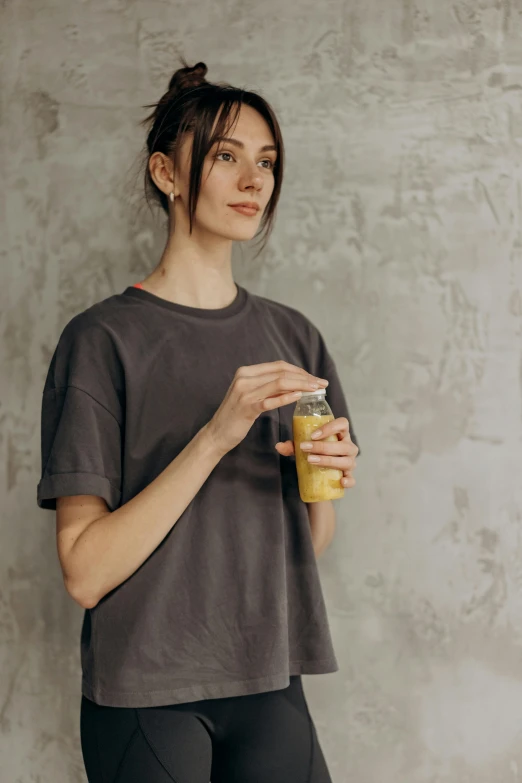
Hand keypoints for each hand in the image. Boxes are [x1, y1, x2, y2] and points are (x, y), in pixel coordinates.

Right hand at [207, 361, 329, 456]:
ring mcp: (244, 392)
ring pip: (279, 383)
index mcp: (246, 372)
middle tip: (321, 383)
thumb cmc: (236, 416)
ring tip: (315, 390)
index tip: (315, 378)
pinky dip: (286, 397)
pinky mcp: (246, 407)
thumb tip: (294, 384)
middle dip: (305, 377)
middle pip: (281, 372)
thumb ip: (268, 388)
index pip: (278, 366)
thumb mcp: (251, 396)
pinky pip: (270, 400)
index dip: (299, 370)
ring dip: (301, 385)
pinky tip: (299, 397)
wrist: (217, 433)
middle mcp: (245, 378)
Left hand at [275, 416, 357, 487]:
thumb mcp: (304, 447)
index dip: (330, 427)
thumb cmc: (316, 453)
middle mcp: (349, 447)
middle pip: (343, 445)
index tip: (313, 435)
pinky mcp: (349, 476)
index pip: (342, 424)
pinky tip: (340, 481)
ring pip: (346, 461)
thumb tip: (279, 446)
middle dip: (322, 447)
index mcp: (341, 434)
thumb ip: (293, 445)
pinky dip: (348, 480)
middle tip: (305, 448)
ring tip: (311, 461)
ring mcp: (350, 462)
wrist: (321, 473)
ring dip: (329, 461)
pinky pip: (352, 480)